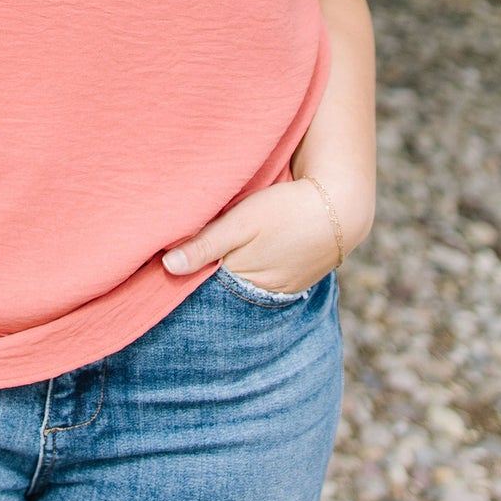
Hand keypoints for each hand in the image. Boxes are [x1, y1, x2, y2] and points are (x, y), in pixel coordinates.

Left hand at [161, 177, 363, 294]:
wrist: (342, 206)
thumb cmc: (287, 209)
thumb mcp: (242, 222)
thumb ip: (205, 244)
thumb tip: (167, 267)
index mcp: (243, 282)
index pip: (201, 288)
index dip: (183, 275)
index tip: (158, 266)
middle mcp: (260, 294)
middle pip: (220, 290)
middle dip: (201, 278)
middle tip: (176, 260)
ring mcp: (279, 289)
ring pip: (240, 285)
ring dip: (225, 273)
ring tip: (209, 255)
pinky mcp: (291, 279)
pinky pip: (260, 280)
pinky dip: (247, 270)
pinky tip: (240, 256)